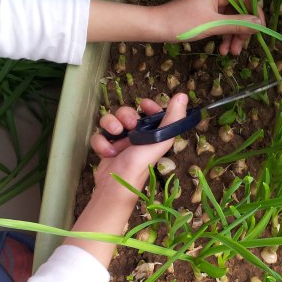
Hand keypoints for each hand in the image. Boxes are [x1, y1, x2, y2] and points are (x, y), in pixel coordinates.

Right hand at [67, 94, 187, 266]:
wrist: (115, 186)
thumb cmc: (140, 165)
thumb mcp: (160, 140)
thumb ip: (172, 118)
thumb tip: (182, 96)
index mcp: (153, 135)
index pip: (152, 113)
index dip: (148, 106)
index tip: (144, 104)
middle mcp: (137, 137)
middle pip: (127, 113)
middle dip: (125, 115)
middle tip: (128, 126)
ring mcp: (120, 143)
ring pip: (110, 121)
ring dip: (110, 125)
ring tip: (115, 136)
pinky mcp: (105, 149)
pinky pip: (99, 136)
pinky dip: (101, 142)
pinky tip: (106, 152)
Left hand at [157, 0, 264, 55]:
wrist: (156, 27)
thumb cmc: (183, 23)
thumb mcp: (213, 25)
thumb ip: (237, 24)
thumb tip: (260, 25)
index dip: (256, 15)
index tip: (261, 32)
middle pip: (239, 11)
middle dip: (241, 31)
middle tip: (239, 49)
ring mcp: (210, 3)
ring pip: (230, 20)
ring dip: (232, 37)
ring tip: (229, 53)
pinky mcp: (204, 13)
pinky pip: (220, 23)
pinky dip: (222, 36)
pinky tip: (222, 49)